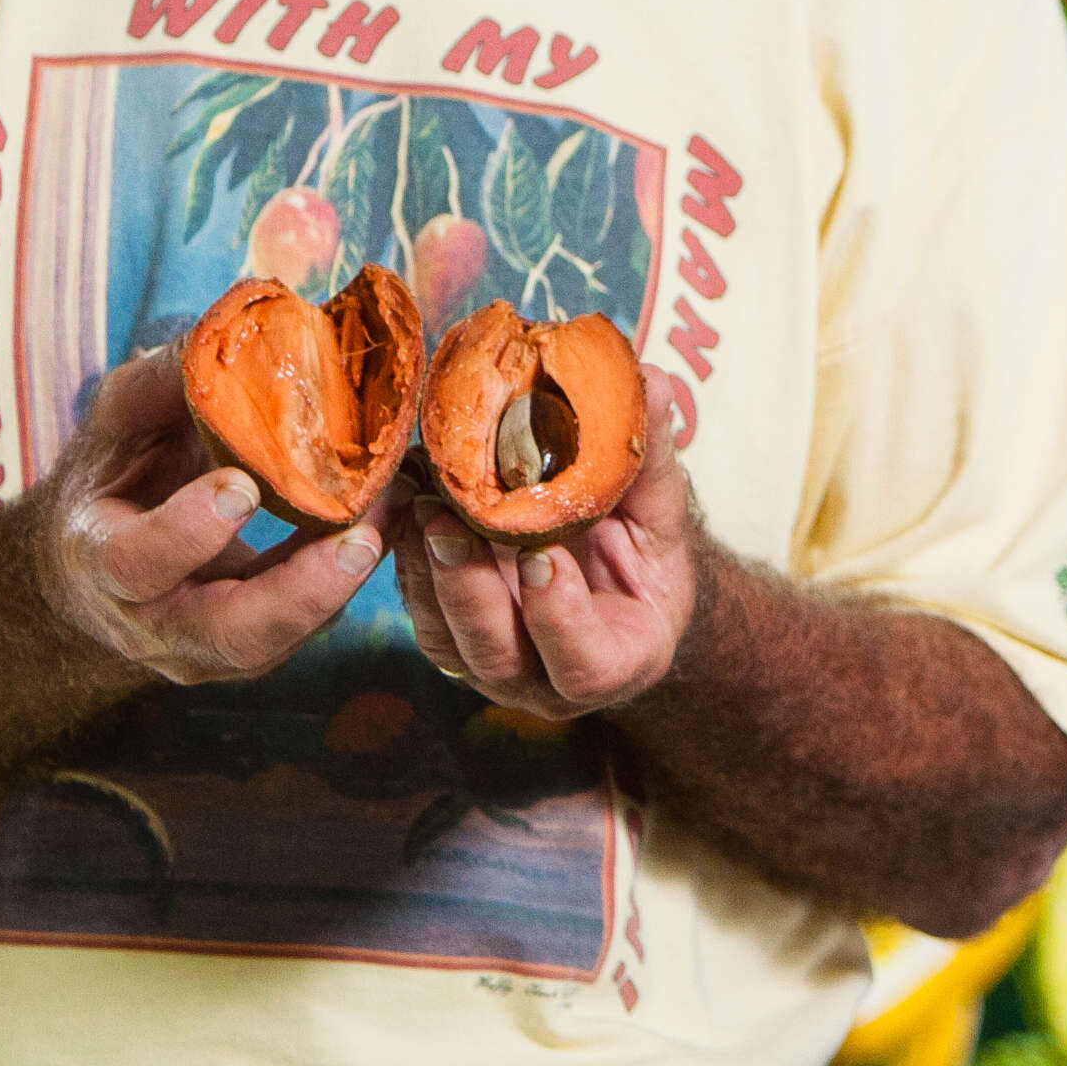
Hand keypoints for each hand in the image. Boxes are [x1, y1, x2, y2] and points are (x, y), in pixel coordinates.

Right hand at [36, 344, 387, 687]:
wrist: (103, 557)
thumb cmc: (114, 474)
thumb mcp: (121, 419)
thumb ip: (164, 380)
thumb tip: (233, 322)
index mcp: (101, 559)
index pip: (135, 563)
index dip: (188, 531)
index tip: (242, 485)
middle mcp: (150, 622)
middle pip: (225, 634)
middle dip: (297, 593)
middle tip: (357, 541)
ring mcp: (202, 650)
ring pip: (274, 644)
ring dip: (338, 588)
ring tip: (390, 523)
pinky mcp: (250, 652)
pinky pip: (302, 629)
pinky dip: (344, 581)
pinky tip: (387, 525)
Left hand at [398, 422, 700, 723]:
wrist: (610, 582)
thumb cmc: (641, 553)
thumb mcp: (658, 513)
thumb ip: (650, 460)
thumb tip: (649, 382)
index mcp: (621, 660)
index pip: (586, 664)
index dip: (560, 616)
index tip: (543, 556)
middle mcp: (551, 683)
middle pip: (500, 656)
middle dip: (470, 589)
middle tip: (448, 523)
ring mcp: (496, 669)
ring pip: (450, 639)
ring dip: (429, 572)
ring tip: (422, 504)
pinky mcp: (453, 644)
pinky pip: (422, 615)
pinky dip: (410, 564)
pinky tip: (409, 509)